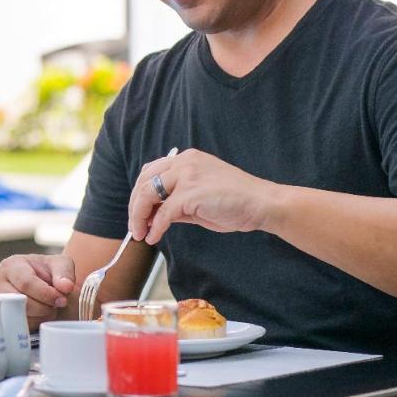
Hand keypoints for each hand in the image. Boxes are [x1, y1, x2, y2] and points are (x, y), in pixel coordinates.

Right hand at [0, 254, 76, 329]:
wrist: (43, 283)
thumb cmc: (47, 272)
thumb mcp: (59, 264)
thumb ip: (64, 272)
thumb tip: (66, 286)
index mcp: (12, 267)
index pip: (25, 283)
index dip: (45, 294)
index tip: (62, 299)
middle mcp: (1, 285)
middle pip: (21, 303)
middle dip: (44, 307)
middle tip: (56, 303)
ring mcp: (1, 304)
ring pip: (21, 317)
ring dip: (41, 316)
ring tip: (48, 306)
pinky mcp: (7, 319)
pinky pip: (22, 326)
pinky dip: (36, 323)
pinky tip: (42, 314)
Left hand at [129, 149, 279, 241]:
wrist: (262, 203)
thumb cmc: (236, 202)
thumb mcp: (199, 199)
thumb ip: (177, 203)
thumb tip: (155, 216)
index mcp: (186, 159)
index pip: (151, 172)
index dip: (139, 194)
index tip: (138, 213)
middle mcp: (184, 162)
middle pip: (144, 181)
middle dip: (135, 206)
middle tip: (134, 227)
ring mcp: (187, 175)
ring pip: (148, 194)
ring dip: (139, 216)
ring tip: (140, 233)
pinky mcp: (190, 193)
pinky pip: (164, 212)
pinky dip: (156, 227)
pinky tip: (154, 237)